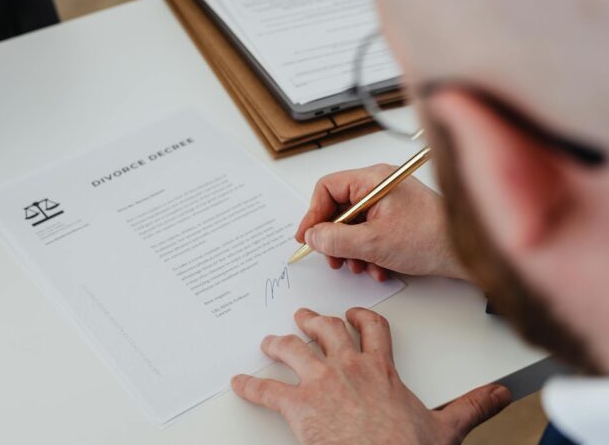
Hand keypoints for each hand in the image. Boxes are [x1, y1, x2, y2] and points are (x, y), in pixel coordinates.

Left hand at [232, 308, 510, 444]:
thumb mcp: (447, 426)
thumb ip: (472, 405)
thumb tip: (502, 395)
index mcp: (381, 370)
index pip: (372, 329)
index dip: (360, 318)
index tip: (352, 314)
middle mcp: (349, 367)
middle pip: (326, 331)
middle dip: (312, 321)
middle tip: (301, 317)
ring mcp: (321, 383)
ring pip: (293, 349)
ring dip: (278, 344)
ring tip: (269, 342)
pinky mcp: (298, 405)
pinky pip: (267, 389)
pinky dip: (250, 386)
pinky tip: (238, 383)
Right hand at [295, 165, 466, 280]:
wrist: (468, 253)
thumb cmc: (432, 238)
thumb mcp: (373, 243)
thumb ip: (335, 239)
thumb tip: (312, 237)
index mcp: (374, 179)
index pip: (327, 188)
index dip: (313, 214)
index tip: (307, 237)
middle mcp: (381, 186)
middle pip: (339, 208)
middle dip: (334, 238)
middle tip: (332, 259)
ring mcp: (390, 202)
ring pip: (353, 224)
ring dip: (352, 250)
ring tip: (360, 267)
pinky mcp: (398, 218)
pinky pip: (370, 232)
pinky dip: (368, 252)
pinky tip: (378, 269)